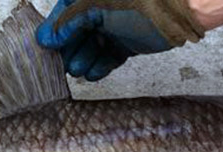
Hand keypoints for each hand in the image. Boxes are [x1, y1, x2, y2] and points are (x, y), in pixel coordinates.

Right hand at [36, 0, 204, 80]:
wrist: (178, 12)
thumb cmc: (138, 1)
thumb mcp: (95, 7)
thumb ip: (69, 23)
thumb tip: (46, 39)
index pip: (63, 14)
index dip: (54, 31)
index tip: (45, 47)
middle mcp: (100, 9)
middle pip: (75, 34)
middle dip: (68, 50)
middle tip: (61, 64)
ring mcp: (114, 27)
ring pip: (91, 47)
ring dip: (83, 60)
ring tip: (79, 69)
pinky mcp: (127, 44)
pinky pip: (108, 57)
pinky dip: (100, 66)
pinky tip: (93, 73)